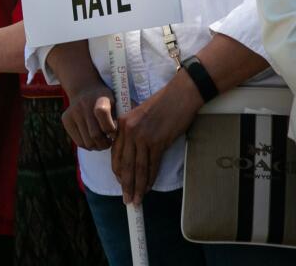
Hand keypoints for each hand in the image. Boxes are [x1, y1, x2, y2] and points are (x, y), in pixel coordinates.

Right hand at [61, 80, 117, 151]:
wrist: (83, 88)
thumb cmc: (105, 99)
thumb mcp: (115, 101)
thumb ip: (121, 117)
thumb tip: (127, 135)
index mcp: (100, 99)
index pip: (104, 118)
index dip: (111, 130)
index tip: (114, 133)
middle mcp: (84, 105)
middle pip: (95, 135)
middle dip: (105, 143)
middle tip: (109, 142)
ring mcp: (73, 113)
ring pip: (87, 142)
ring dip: (97, 146)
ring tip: (102, 142)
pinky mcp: (66, 120)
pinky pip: (79, 142)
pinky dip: (88, 146)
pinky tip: (93, 141)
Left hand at [112, 72, 201, 204]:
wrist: (180, 95)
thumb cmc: (163, 104)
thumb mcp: (140, 115)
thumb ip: (132, 132)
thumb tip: (131, 154)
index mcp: (122, 124)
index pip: (115, 153)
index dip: (117, 171)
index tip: (120, 183)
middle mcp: (129, 131)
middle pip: (125, 164)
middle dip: (126, 184)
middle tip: (127, 199)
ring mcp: (143, 136)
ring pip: (138, 168)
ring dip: (138, 186)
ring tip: (136, 200)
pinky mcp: (158, 141)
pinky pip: (152, 165)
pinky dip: (150, 179)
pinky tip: (149, 188)